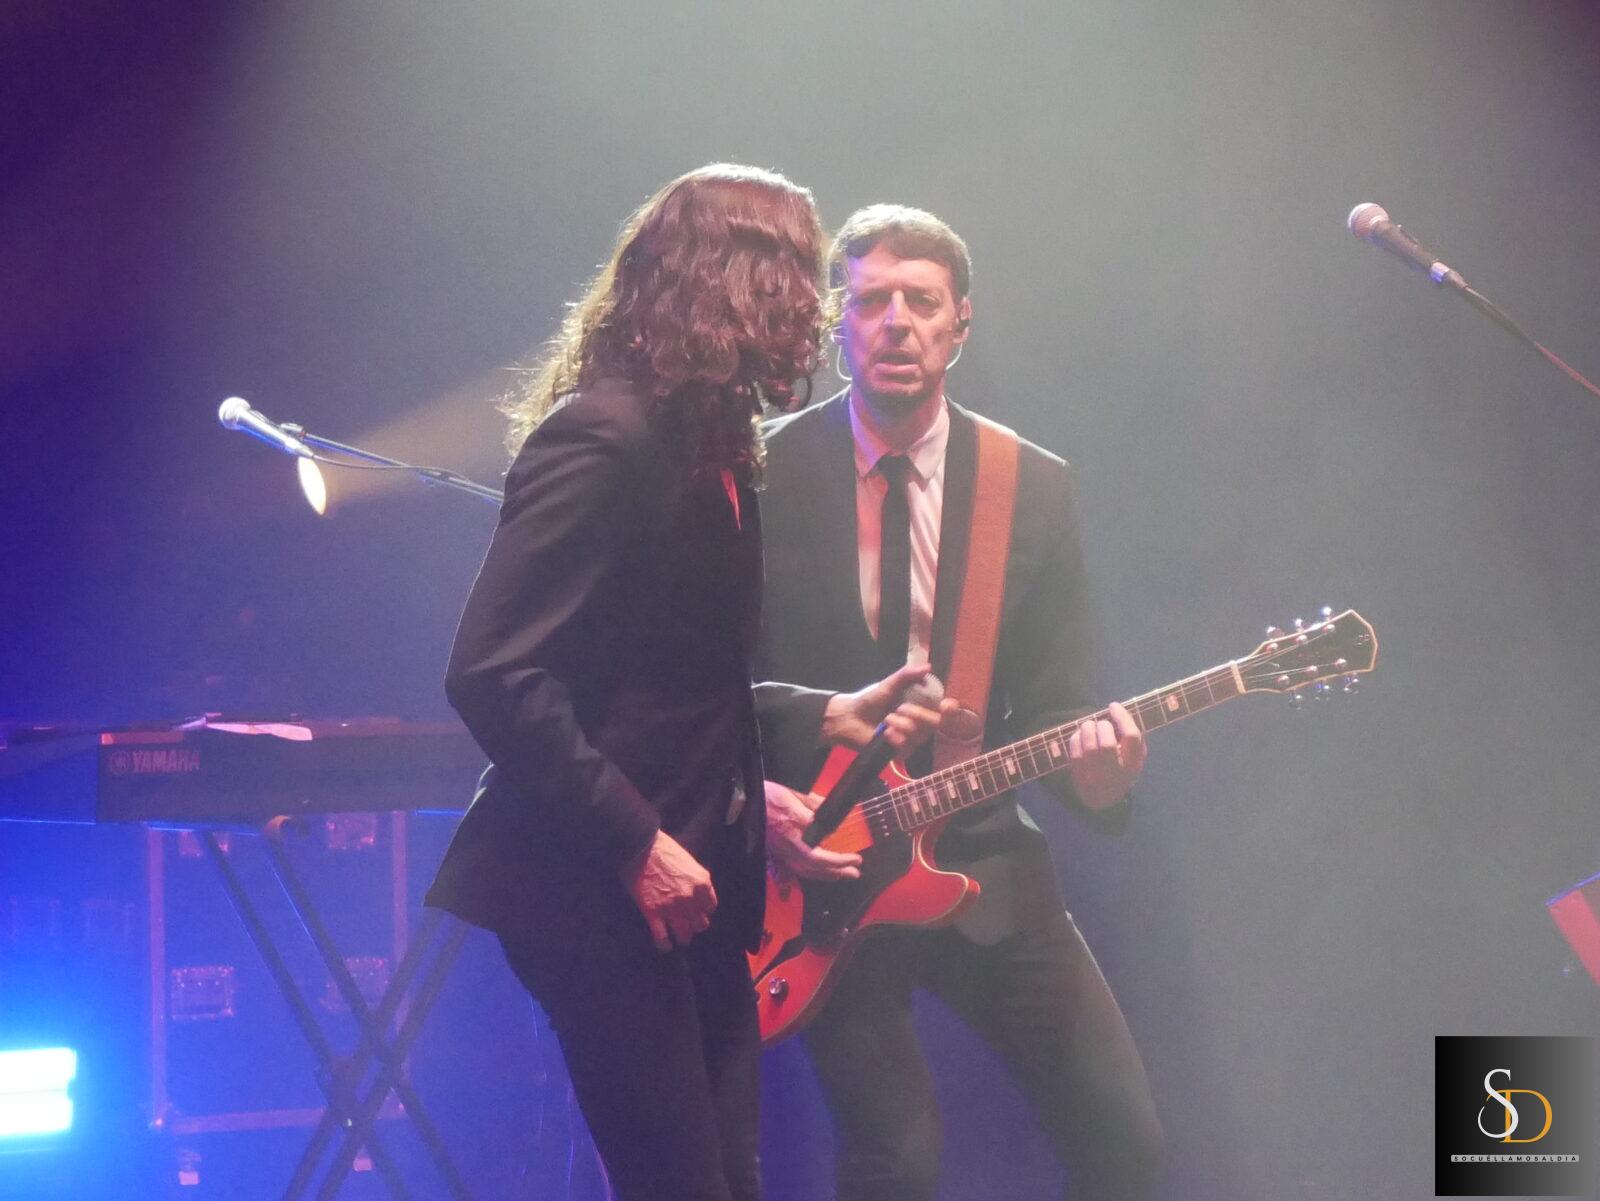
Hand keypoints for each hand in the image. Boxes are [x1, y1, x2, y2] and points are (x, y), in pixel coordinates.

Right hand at [620, 830, 717, 951]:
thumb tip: (696, 893)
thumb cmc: (664, 849)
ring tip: (678, 939)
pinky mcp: (653, 912)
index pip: (711, 907)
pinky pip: (662, 937)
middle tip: (688, 925)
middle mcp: (690, 898)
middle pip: (700, 924)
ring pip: (684, 934)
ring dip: (682, 938)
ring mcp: (672, 907)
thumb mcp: (689, 862)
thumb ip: (695, 880)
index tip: (697, 911)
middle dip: (694, 926)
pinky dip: (664, 945)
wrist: (641, 847)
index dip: (704, 910)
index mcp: (702, 883)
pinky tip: (664, 946)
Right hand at [764, 780, 862, 880]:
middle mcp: (788, 850)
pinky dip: (795, 880)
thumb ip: (813, 810)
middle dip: (837, 872)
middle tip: (855, 874)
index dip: (841, 861)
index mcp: (795, 837)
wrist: (740, 803)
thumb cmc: (766, 797)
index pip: (823, 857)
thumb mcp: (793, 797)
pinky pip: (787, 872)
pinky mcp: (772, 853)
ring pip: (803, 871)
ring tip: (838, 876)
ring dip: (823, 875)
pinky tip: (798, 886)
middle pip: (816, 868)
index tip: (856, 860)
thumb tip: (832, 825)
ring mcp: (779, 854)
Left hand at [821, 663, 955, 754]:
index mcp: (920, 706)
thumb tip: (927, 666)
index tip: (947, 704)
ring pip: (919, 734)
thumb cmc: (869, 699)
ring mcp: (911, 739)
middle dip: (919, 714)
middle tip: (900, 708)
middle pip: (935, 723)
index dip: (950, 709)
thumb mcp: (888, 684)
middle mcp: (919, 723)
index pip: (943, 710)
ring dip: (901, 724)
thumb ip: (907, 675)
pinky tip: (884, 733)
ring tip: (887, 720)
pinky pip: (906, 745)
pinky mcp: (900, 752)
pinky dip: (895, 737)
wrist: (849, 716)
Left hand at [1066, 702, 1146, 809]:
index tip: (1114, 706)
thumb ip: (1134, 738)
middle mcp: (1115, 772)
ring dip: (1087, 728)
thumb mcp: (1135, 758)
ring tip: (1089, 725)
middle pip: (1107, 744)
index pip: (1132, 737)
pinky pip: (1075, 750)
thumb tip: (1122, 712)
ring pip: (1088, 747)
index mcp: (1134, 764)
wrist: (1104, 798)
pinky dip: (1076, 737)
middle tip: (1101, 723)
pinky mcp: (1079, 774)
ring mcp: (1095, 775)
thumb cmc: (1121, 768)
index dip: (1122, 717)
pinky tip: (1081, 735)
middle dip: (1102, 726)